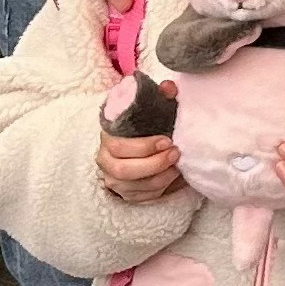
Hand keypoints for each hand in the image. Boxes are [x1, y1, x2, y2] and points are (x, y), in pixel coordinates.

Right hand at [97, 80, 181, 201]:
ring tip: (178, 166)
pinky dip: (160, 190)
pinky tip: (174, 178)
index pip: (120, 147)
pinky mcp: (125, 194)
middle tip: (176, 154)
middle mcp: (106, 161)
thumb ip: (159, 96)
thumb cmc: (144, 123)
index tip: (167, 141)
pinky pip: (142, 198)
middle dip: (154, 164)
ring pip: (134, 188)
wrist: (135, 139)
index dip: (144, 147)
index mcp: (108, 138)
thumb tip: (169, 87)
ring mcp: (114, 180)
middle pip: (125, 171)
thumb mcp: (150, 107)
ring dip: (160, 179)